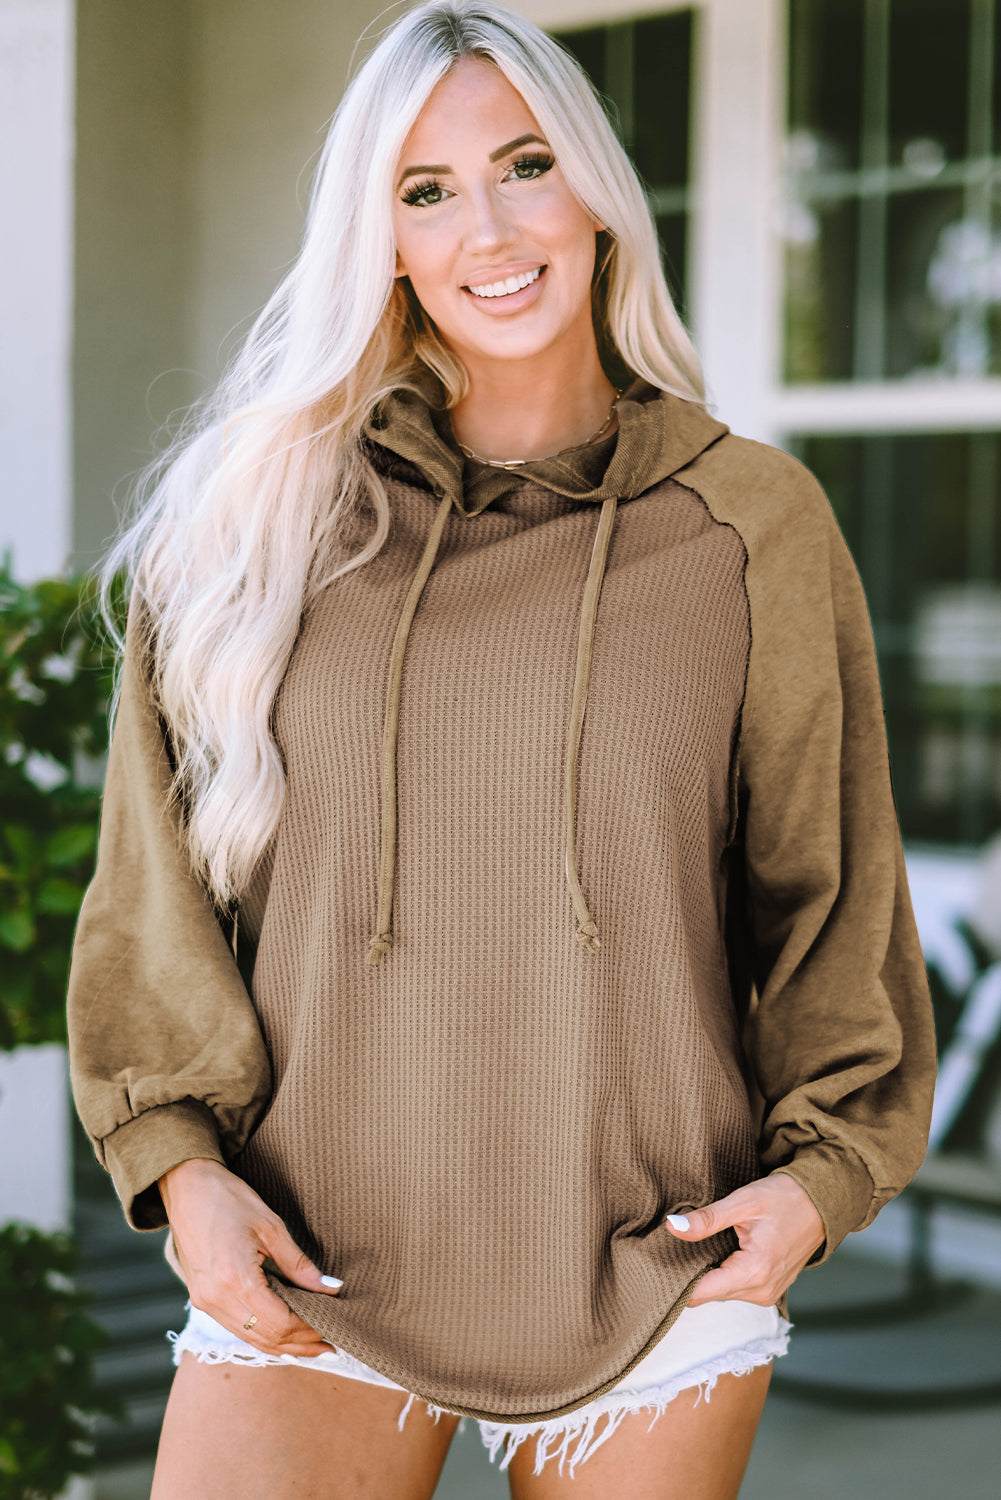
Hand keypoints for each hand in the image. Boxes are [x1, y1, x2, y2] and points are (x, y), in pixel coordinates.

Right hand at [158, 1157, 341, 1357]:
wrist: (186, 1186)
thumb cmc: (228, 1198)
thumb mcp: (270, 1226)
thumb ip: (299, 1264)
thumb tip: (330, 1288)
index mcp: (235, 1280)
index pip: (281, 1323)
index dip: (310, 1330)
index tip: (335, 1327)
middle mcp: (217, 1300)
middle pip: (266, 1338)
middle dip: (301, 1345)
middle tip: (332, 1346)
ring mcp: (205, 1302)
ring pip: (251, 1339)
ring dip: (283, 1346)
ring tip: (313, 1345)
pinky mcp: (201, 1299)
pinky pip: (237, 1328)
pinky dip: (263, 1335)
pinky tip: (283, 1332)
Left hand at [665, 1172, 824, 1307]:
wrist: (822, 1201)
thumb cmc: (785, 1197)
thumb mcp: (742, 1203)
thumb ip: (706, 1220)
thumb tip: (672, 1227)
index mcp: (754, 1273)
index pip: (700, 1294)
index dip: (674, 1284)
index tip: (654, 1268)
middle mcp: (762, 1291)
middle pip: (709, 1294)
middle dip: (689, 1275)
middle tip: (669, 1249)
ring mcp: (769, 1293)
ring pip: (722, 1292)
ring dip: (708, 1274)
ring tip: (694, 1247)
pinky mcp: (771, 1288)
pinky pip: (737, 1288)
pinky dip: (724, 1274)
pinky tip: (717, 1252)